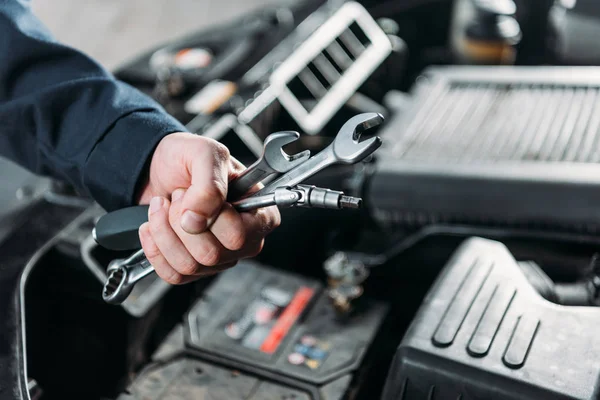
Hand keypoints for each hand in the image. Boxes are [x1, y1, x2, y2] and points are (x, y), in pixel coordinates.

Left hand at [135, 132, 280, 284]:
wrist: (157, 166)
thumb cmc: (188, 158)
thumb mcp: (204, 155)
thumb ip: (209, 186)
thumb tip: (197, 220)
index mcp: (259, 213)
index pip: (238, 235)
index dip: (209, 217)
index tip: (190, 193)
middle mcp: (244, 240)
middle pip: (211, 255)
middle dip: (180, 223)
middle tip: (177, 197)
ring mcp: (219, 257)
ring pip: (189, 266)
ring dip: (164, 232)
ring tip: (162, 207)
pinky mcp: (194, 267)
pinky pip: (173, 275)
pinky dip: (155, 249)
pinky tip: (153, 227)